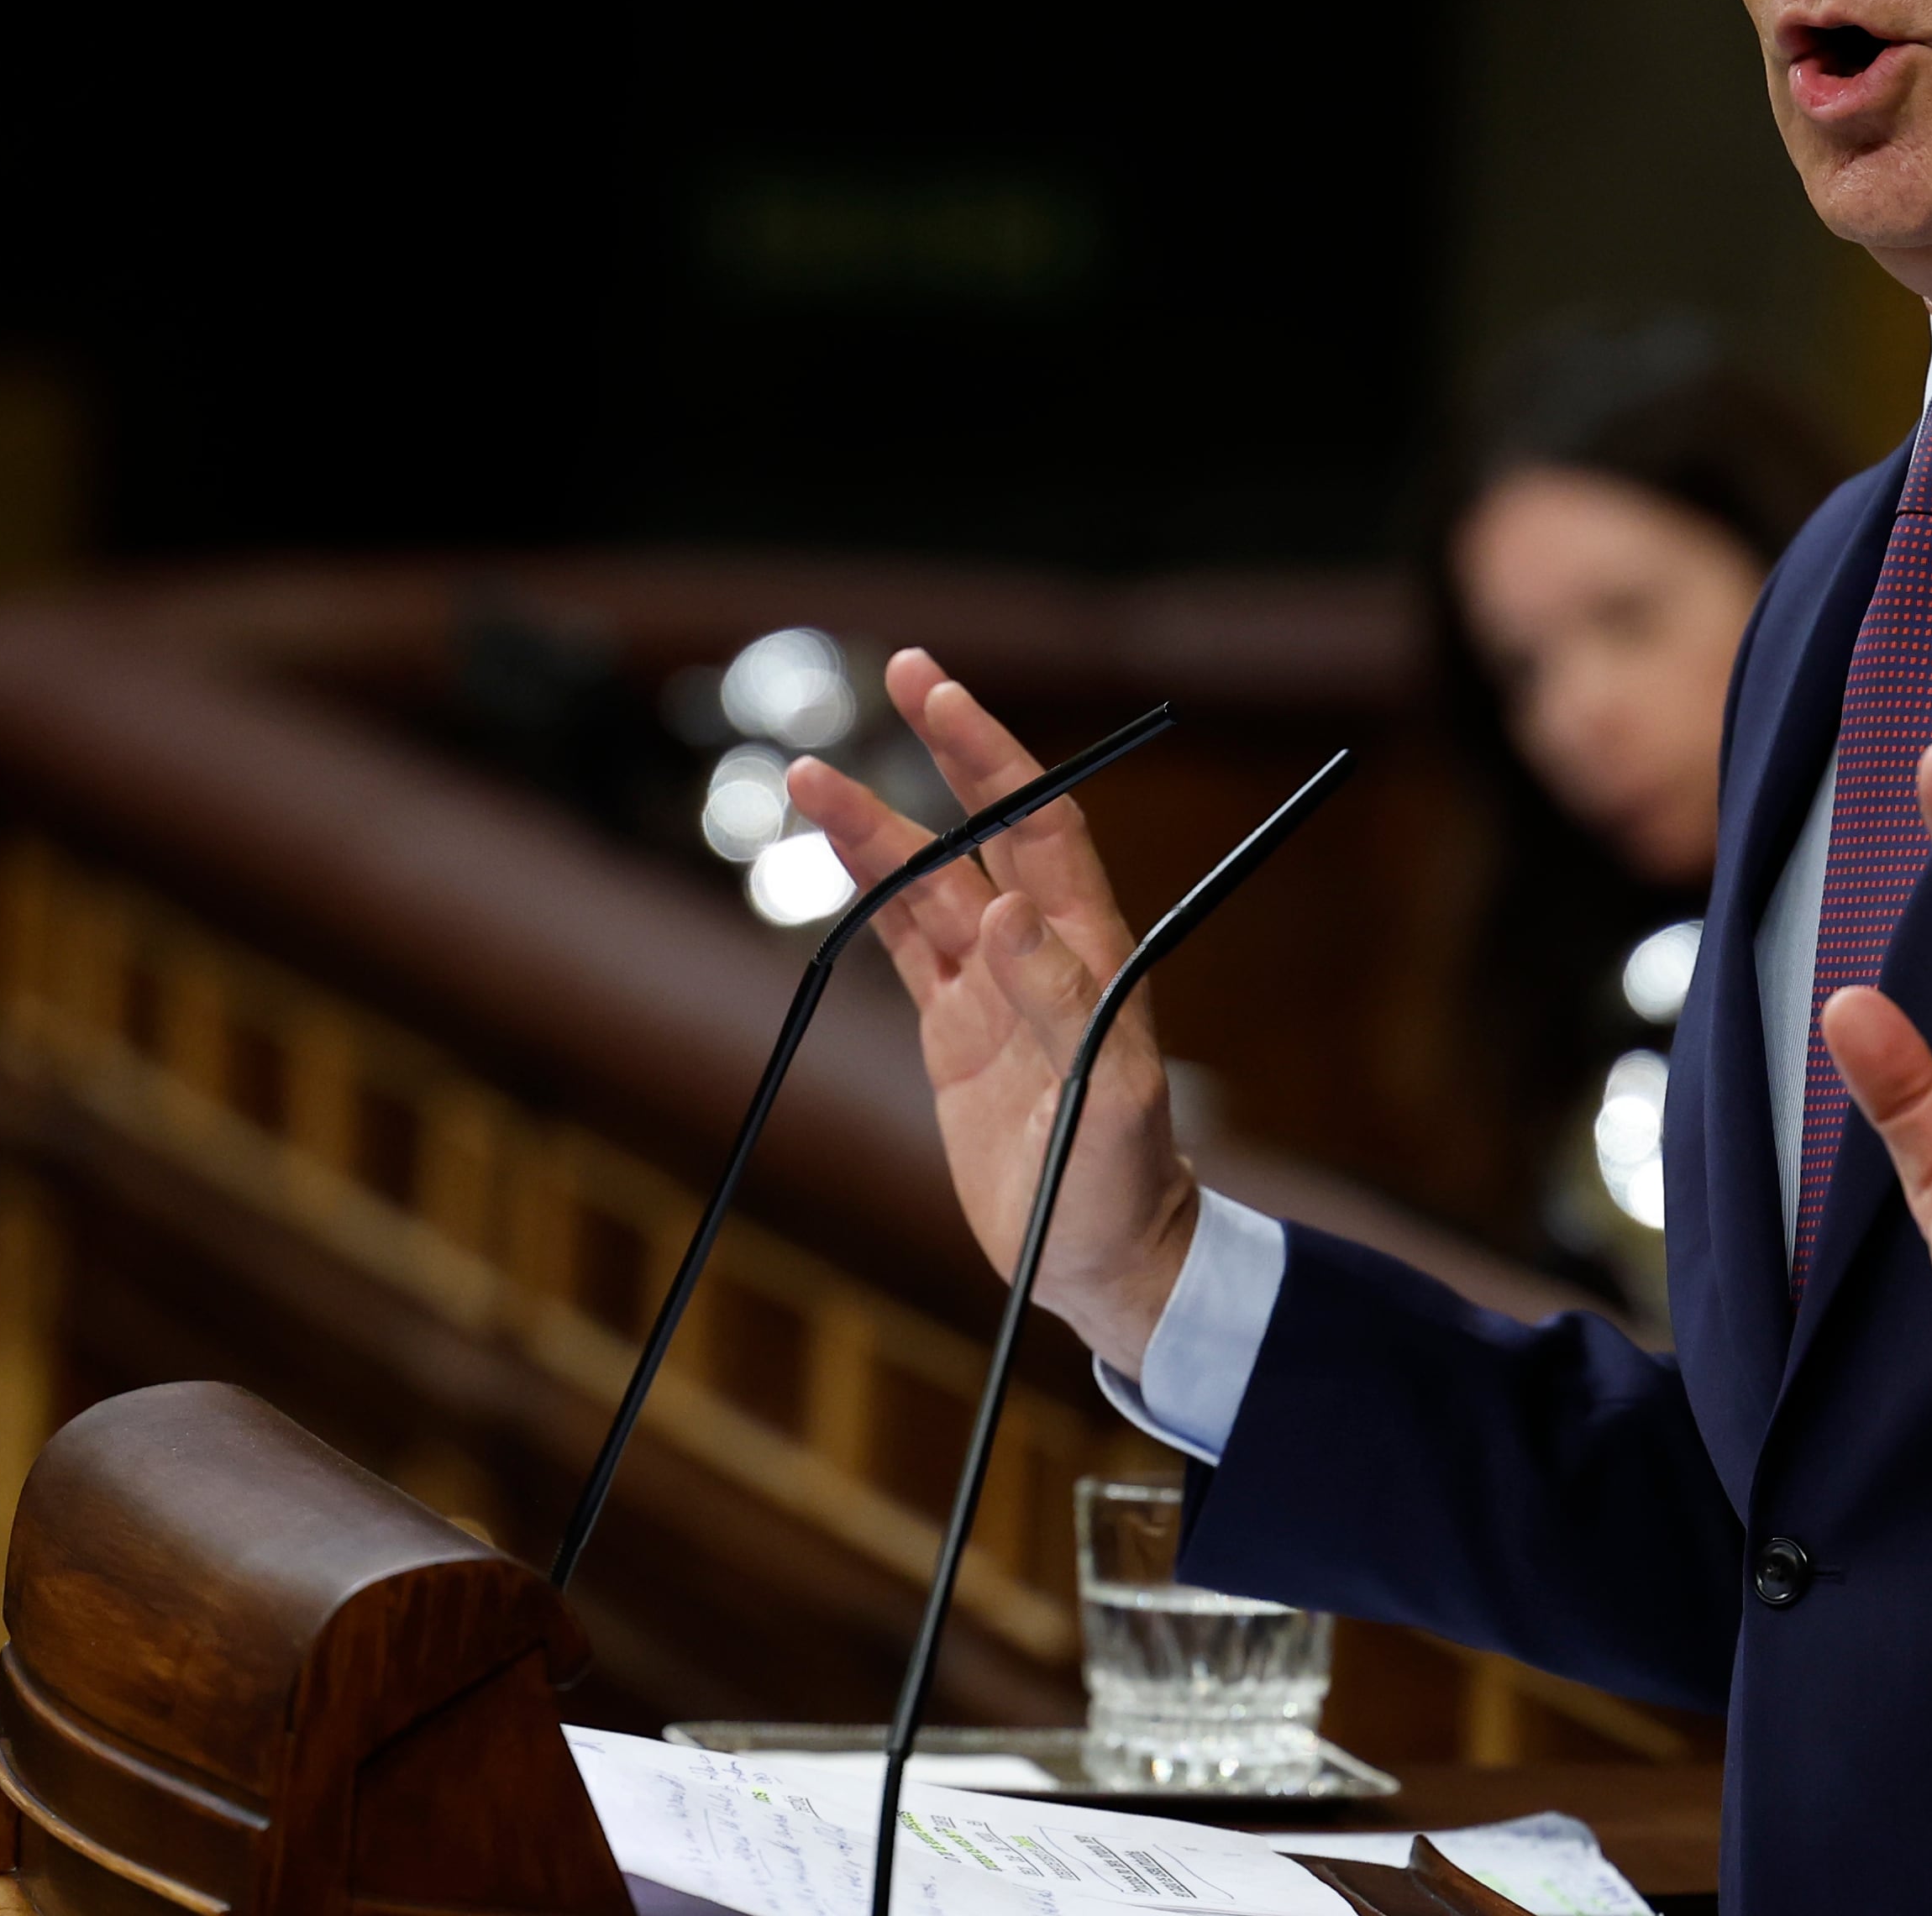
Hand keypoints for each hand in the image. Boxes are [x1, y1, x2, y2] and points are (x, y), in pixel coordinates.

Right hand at [782, 652, 1197, 1371]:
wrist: (1107, 1261)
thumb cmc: (1123, 1187)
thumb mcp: (1109, 1104)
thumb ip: (1062, 1007)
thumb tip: (1007, 910)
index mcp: (1090, 954)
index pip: (1041, 825)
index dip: (996, 760)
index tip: (945, 699)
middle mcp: (1040, 953)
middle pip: (983, 829)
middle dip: (945, 751)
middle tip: (905, 670)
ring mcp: (993, 990)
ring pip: (926, 884)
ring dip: (874, 828)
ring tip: (808, 775)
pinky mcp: (954, 1033)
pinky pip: (905, 946)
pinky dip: (868, 896)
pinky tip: (833, 853)